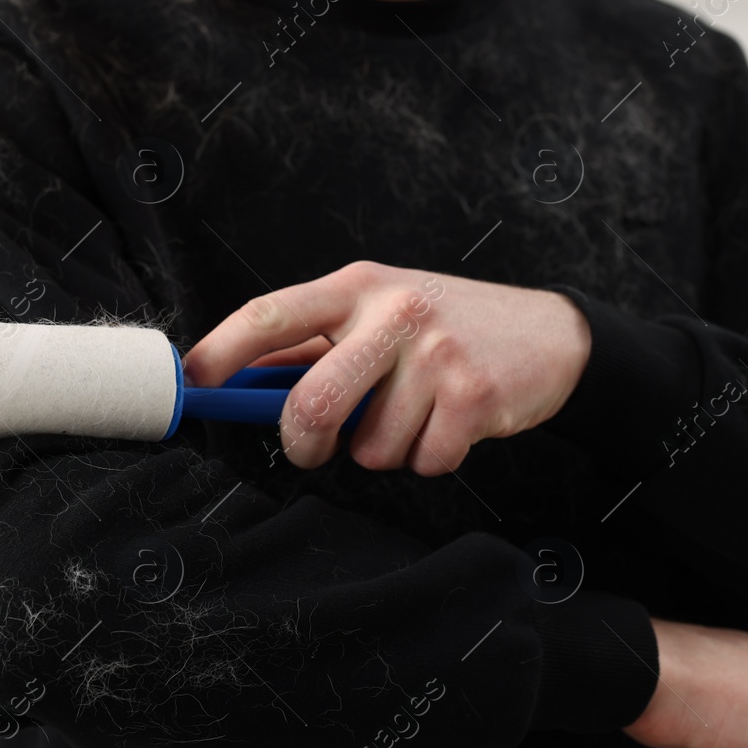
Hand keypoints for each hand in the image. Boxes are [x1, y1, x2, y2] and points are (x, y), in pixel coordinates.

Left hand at [183, 261, 591, 473]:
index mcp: (358, 285)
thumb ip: (316, 345)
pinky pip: (422, 461)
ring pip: (369, 447)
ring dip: (386, 450)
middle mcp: (394, 312)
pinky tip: (451, 423)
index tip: (195, 384)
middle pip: (312, 404)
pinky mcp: (473, 396)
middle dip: (304, 443)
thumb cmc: (450, 327)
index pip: (271, 316)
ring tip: (417, 414)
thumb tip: (240, 384)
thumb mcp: (381, 313)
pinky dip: (430, 457)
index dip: (222, 352)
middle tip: (314, 447)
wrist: (552, 335)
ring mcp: (435, 354)